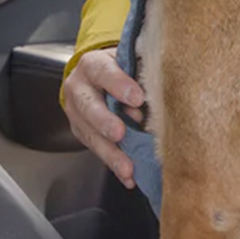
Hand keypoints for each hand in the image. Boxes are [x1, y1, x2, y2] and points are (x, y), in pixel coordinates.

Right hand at [62, 47, 145, 188]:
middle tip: (120, 134)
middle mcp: (80, 88)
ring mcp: (78, 113)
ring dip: (111, 153)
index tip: (138, 98)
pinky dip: (114, 165)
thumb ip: (141, 71)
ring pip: (91, 134)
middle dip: (104, 121)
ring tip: (128, 168)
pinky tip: (128, 177)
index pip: (102, 71)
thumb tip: (161, 89)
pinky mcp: (82, 132)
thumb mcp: (129, 60)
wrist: (97, 75)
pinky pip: (98, 150)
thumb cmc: (121, 67)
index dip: (118, 84)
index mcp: (93, 65)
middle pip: (88, 106)